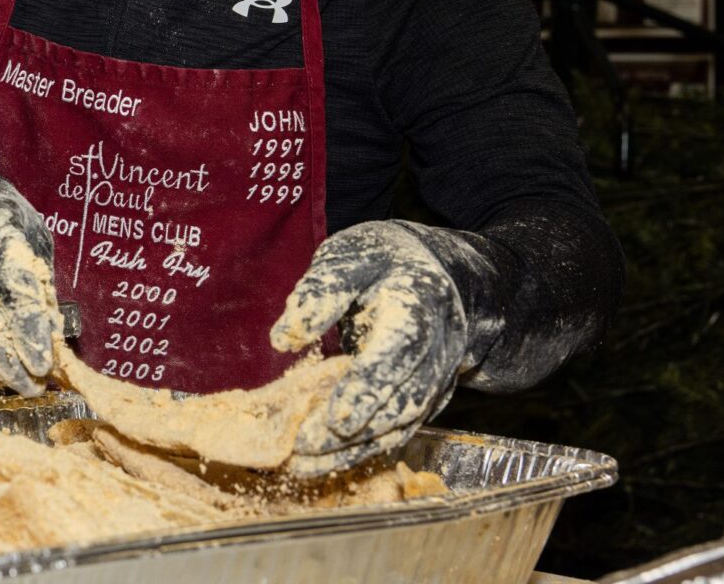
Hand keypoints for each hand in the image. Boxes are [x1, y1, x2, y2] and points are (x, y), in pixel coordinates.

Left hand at [270, 221, 472, 474]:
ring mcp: (438, 379)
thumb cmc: (383, 261)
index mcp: (418, 309)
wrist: (438, 273)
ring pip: (401, 426)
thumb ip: (320, 291)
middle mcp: (438, 351)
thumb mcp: (349, 257)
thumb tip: (285, 337)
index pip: (397, 356)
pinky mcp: (426, 398)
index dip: (369, 389)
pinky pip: (398, 430)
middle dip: (353, 432)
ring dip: (355, 450)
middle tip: (300, 448)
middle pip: (402, 402)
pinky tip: (324, 462)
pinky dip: (363, 449)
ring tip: (302, 465)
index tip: (337, 419)